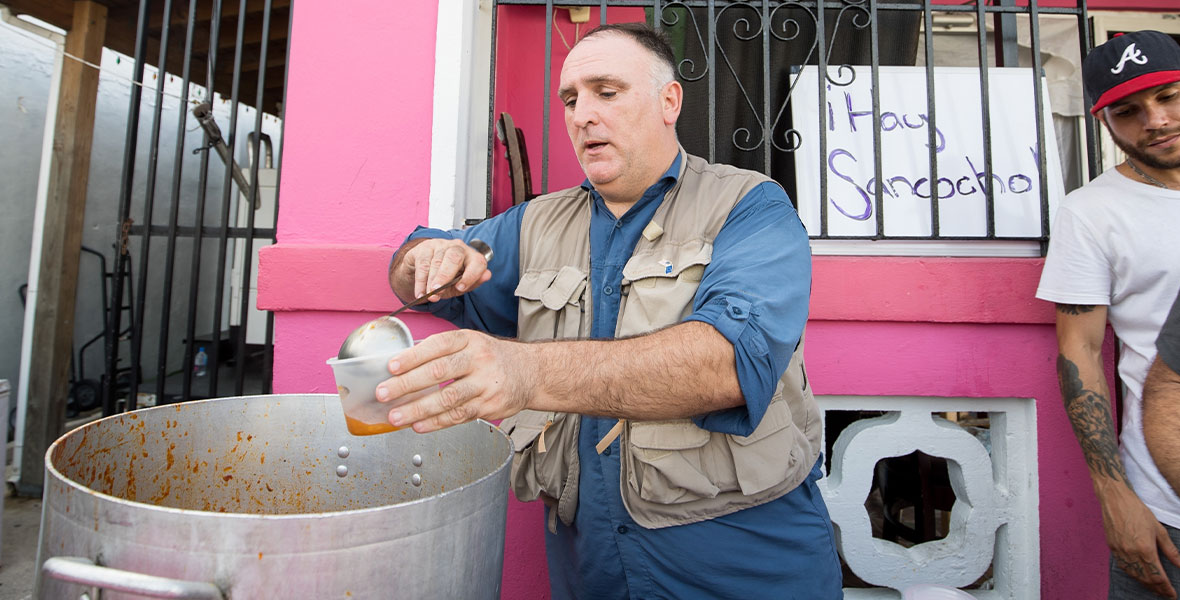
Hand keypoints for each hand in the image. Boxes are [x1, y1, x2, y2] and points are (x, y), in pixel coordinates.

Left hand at [374, 330, 532, 432]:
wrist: (530, 372)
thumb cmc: (491, 357)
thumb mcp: (470, 343)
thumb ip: (441, 351)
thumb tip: (402, 364)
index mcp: (469, 340)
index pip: (438, 345)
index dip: (413, 356)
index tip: (391, 366)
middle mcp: (479, 360)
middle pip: (439, 372)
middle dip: (407, 384)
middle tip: (383, 393)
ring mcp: (486, 384)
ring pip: (448, 399)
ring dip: (418, 409)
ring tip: (396, 417)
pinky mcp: (490, 406)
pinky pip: (459, 416)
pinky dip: (436, 422)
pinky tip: (418, 425)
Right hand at [392, 238, 491, 302]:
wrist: (423, 269)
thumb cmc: (446, 278)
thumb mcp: (459, 285)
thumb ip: (472, 283)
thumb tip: (487, 275)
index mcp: (471, 256)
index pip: (477, 262)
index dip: (470, 275)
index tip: (460, 288)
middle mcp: (457, 247)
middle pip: (454, 257)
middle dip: (445, 276)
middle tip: (438, 291)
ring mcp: (440, 245)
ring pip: (436, 262)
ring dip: (431, 281)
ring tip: (429, 295)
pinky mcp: (425, 247)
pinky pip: (423, 264)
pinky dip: (420, 281)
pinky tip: (420, 292)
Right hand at [1100, 484, 1179, 598]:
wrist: (1115, 500)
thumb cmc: (1138, 511)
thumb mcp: (1159, 529)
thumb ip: (1170, 550)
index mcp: (1145, 549)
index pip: (1158, 576)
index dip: (1166, 587)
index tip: (1172, 593)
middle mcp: (1131, 553)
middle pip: (1146, 579)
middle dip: (1157, 589)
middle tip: (1165, 594)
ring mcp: (1120, 552)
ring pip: (1134, 575)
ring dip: (1145, 584)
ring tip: (1154, 588)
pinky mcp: (1112, 548)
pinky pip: (1124, 567)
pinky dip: (1133, 575)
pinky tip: (1139, 576)